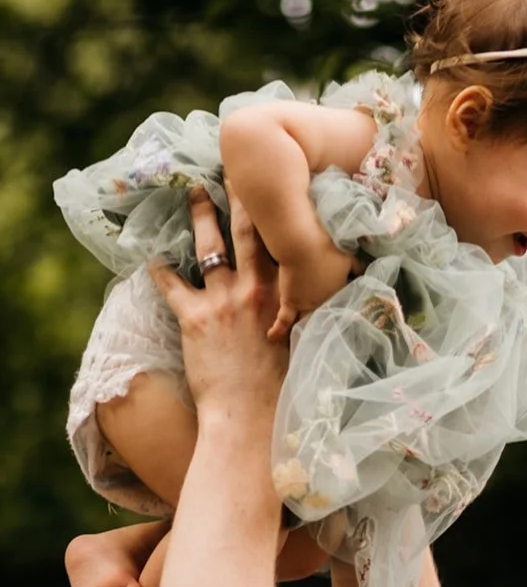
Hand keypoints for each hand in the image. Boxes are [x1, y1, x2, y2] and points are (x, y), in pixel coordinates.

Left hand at [150, 188, 288, 418]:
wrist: (252, 418)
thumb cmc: (283, 390)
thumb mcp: (306, 346)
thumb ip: (305, 316)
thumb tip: (316, 299)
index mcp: (286, 296)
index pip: (281, 244)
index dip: (277, 213)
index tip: (275, 187)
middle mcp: (256, 290)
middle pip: (246, 231)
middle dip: (239, 196)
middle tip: (232, 168)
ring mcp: (223, 302)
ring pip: (210, 247)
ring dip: (199, 217)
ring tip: (192, 193)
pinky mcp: (194, 319)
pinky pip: (171, 285)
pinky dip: (159, 269)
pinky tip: (150, 254)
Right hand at [268, 239, 353, 341]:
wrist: (302, 247)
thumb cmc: (327, 250)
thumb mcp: (349, 258)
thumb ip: (358, 268)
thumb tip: (365, 272)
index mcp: (338, 295)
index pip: (343, 307)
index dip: (344, 312)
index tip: (347, 322)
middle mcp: (322, 305)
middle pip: (325, 319)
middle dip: (326, 328)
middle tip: (327, 341)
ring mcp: (305, 305)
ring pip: (306, 323)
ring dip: (305, 332)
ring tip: (304, 344)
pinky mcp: (289, 301)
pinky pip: (283, 320)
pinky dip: (278, 329)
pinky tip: (271, 337)